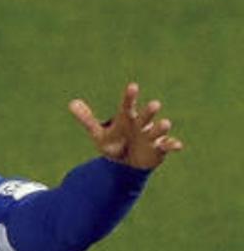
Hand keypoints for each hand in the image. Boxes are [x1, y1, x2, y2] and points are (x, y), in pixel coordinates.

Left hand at [69, 83, 183, 169]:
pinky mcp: (159, 148)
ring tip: (165, 123)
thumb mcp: (98, 134)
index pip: (127, 105)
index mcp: (127, 118)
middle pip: (145, 116)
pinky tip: (178, 145)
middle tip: (154, 105)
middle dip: (149, 112)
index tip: (132, 86)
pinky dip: (172, 144)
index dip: (130, 97)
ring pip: (158, 130)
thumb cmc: (113, 143)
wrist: (125, 164)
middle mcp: (141, 124)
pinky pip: (168, 145)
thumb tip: (71, 103)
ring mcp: (151, 136)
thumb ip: (87, 119)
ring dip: (161, 127)